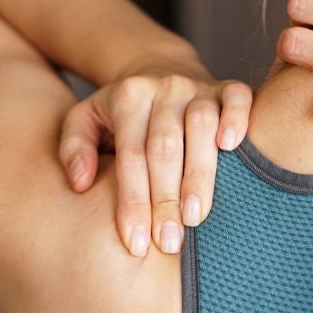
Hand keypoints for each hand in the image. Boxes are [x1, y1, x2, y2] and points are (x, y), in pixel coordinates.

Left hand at [58, 70, 251, 256]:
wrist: (159, 69)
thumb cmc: (121, 111)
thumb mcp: (85, 119)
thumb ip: (74, 147)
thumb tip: (80, 182)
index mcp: (127, 97)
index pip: (130, 155)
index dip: (133, 201)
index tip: (136, 244)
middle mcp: (163, 89)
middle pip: (164, 147)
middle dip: (165, 199)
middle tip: (168, 242)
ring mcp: (197, 87)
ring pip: (200, 126)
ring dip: (199, 174)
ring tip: (196, 217)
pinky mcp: (225, 87)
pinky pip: (237, 97)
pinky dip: (237, 119)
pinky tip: (232, 147)